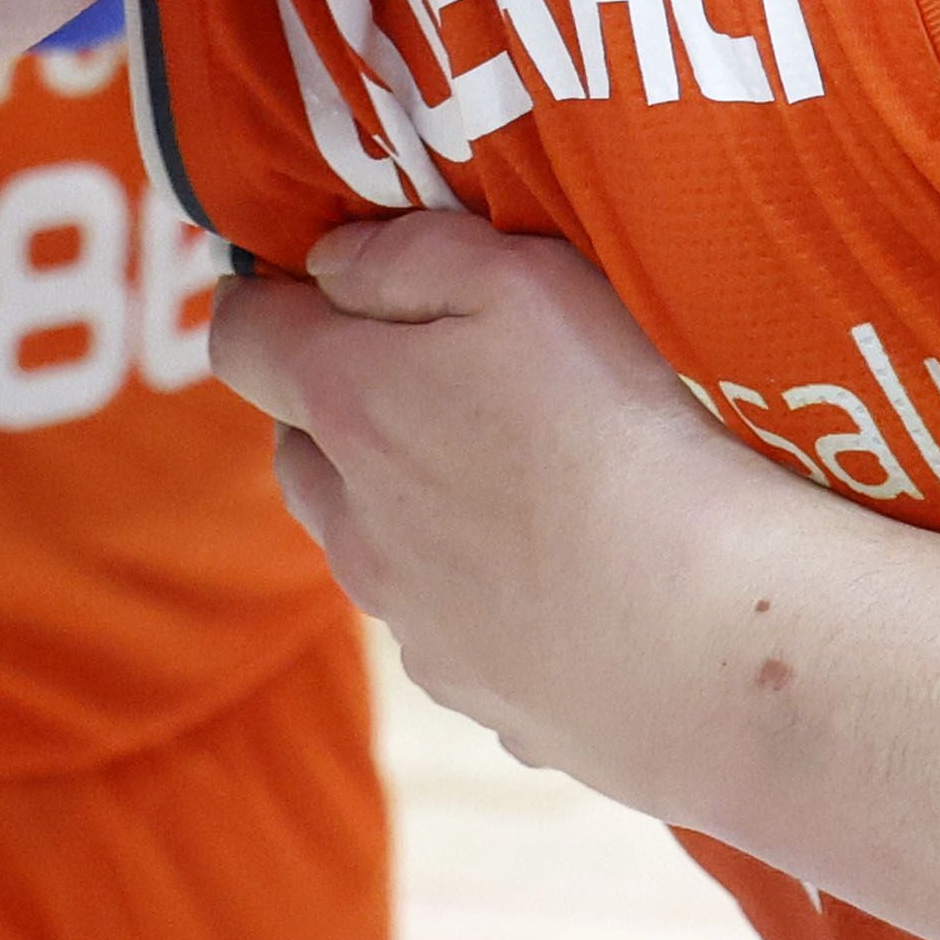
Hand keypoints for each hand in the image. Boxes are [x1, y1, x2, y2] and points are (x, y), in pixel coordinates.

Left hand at [212, 212, 784, 815]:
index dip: (259, 299)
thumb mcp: (523, 282)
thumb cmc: (614, 425)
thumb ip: (411, 257)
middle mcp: (353, 520)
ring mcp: (405, 615)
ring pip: (364, 543)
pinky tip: (564, 573)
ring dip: (399, 503)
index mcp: (351, 406)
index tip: (298, 279)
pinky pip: (442, 621)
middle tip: (425, 375)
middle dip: (335, 407)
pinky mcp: (464, 682)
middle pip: (297, 450)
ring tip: (504, 480)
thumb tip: (327, 264)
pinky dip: (475, 588)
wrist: (696, 624)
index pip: (243, 338)